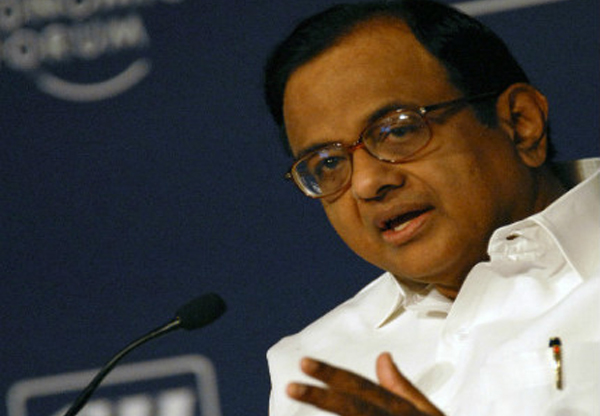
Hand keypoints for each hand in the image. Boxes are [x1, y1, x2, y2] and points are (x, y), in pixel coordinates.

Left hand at [286, 352, 443, 415]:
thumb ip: (403, 389)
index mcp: (404, 412)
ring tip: (298, 398)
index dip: (333, 376)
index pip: (364, 389)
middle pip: (354, 409)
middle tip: (291, 386)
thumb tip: (381, 357)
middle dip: (320, 398)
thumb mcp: (427, 415)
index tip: (304, 364)